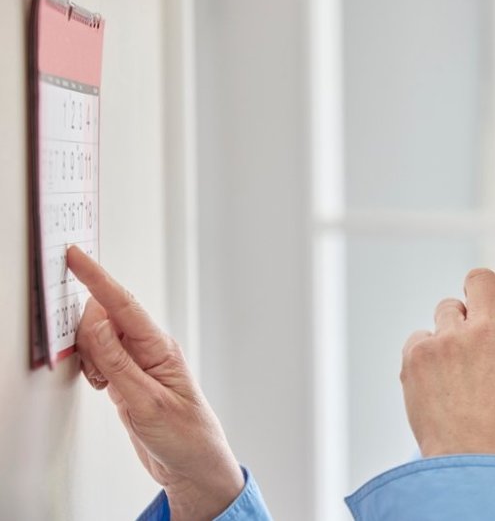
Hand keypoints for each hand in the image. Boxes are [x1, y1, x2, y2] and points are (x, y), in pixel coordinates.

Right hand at [66, 246, 243, 519]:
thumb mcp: (146, 400)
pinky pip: (100, 360)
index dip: (97, 278)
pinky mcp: (128, 379)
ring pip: (99, 341)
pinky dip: (93, 370)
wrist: (192, 465)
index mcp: (160, 347)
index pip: (123, 304)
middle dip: (88, 336)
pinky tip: (103, 389)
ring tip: (105, 387)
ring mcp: (138, 364)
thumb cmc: (184, 435)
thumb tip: (95, 320)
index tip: (76, 256)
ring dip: (91, 358)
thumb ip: (116, 360)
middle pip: (105, 319)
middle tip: (98, 370)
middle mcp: (150, 350)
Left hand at [401, 269, 494, 457]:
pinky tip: (436, 379)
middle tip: (477, 320)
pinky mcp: (417, 353)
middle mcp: (485, 328)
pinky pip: (420, 336)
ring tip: (456, 363)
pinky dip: (427, 354)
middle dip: (479, 293)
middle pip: (478, 277)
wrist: (469, 462)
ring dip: (452, 328)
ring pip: (447, 307)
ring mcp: (447, 339)